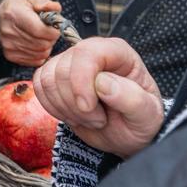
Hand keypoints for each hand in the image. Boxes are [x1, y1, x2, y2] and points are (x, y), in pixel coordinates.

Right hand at [0, 0, 61, 65]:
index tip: (56, 27)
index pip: (39, 30)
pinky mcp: (10, 55)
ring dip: (47, 46)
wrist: (0, 15)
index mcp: (14, 14)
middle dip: (51, 39)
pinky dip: (41, 54)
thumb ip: (45, 2)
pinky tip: (37, 44)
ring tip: (43, 37)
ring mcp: (8, 45)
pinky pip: (35, 61)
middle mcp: (8, 31)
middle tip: (50, 31)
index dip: (53, 31)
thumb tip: (55, 8)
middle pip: (41, 44)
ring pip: (41, 54)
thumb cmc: (20, 5)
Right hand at [32, 37, 162, 158]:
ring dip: (64, 107)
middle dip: (75, 103)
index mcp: (118, 52)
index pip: (87, 52)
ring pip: (47, 79)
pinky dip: (52, 106)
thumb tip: (103, 83)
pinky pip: (38, 86)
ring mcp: (71, 64)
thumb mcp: (147, 115)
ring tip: (88, 118)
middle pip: (63, 69)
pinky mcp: (55, 78)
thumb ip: (132, 98)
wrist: (126, 134)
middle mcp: (92, 52)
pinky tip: (71, 115)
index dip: (80, 80)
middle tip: (98, 119)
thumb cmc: (139, 120)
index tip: (87, 107)